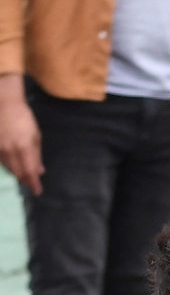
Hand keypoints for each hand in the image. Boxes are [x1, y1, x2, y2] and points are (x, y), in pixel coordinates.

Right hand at [0, 75, 42, 194]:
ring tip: (23, 177)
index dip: (34, 184)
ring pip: (9, 167)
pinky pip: (1, 160)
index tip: (38, 191)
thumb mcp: (35, 136)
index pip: (30, 172)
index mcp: (24, 148)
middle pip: (18, 172)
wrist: (4, 103)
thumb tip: (39, 171)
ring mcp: (0, 148)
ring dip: (17, 174)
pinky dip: (8, 165)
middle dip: (25, 181)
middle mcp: (10, 151)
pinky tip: (13, 166)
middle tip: (31, 186)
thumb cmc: (24, 118)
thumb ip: (37, 155)